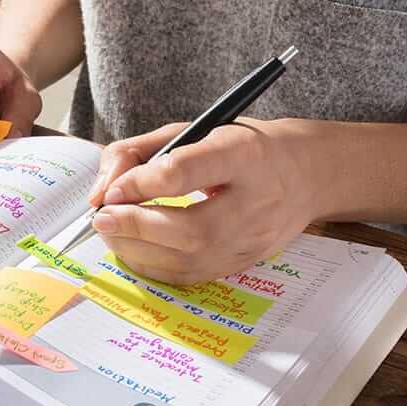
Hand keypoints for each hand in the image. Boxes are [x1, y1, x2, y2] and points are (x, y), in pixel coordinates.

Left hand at [87, 118, 320, 284]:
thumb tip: (101, 191)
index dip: (141, 184)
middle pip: (192, 229)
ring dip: (139, 251)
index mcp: (243, 153)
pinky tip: (136, 249)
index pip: (187, 171)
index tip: (111, 191)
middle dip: (136, 227)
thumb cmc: (241, 147)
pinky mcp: (248, 262)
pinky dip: (156, 267)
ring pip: (191, 260)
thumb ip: (139, 152)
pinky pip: (194, 276)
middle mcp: (256, 200)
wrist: (306, 173)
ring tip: (113, 233)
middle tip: (102, 220)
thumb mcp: (192, 129)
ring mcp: (255, 238)